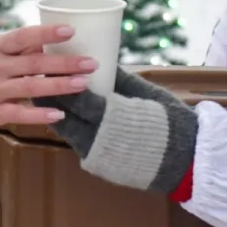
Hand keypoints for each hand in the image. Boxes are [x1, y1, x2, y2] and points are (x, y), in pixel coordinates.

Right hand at [0, 24, 95, 147]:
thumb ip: (12, 48)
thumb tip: (45, 42)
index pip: (23, 36)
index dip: (47, 33)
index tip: (70, 31)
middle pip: (35, 63)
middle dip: (66, 63)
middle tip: (91, 62)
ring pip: (32, 88)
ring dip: (60, 86)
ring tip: (84, 84)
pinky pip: (20, 114)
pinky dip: (40, 114)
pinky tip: (59, 114)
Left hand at [36, 69, 197, 195]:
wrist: (185, 161)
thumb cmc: (170, 123)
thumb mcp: (147, 95)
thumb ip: (121, 80)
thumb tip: (102, 60)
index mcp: (113, 118)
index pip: (79, 100)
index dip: (63, 83)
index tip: (52, 66)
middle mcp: (100, 139)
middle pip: (65, 117)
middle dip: (52, 98)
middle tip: (42, 79)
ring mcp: (97, 155)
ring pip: (67, 132)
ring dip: (58, 114)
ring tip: (51, 97)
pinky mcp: (98, 166)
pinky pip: (77, 144)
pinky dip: (71, 129)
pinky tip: (67, 117)